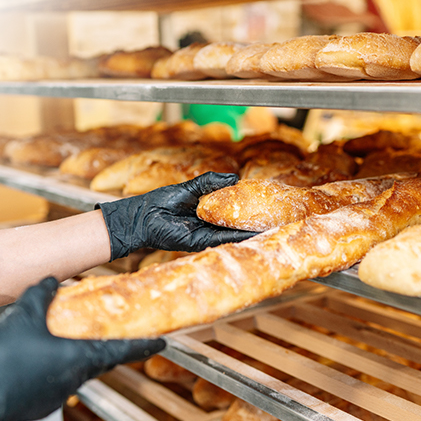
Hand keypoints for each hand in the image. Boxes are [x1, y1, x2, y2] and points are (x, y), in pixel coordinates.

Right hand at [0, 277, 164, 420]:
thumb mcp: (22, 317)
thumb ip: (41, 295)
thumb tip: (51, 280)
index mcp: (78, 359)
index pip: (122, 351)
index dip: (143, 346)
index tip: (161, 343)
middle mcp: (73, 380)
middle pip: (100, 361)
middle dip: (107, 347)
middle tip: (111, 333)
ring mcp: (56, 397)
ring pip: (75, 373)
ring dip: (75, 357)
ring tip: (64, 340)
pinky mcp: (38, 406)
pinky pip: (55, 385)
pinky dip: (54, 370)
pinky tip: (36, 359)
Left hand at [97, 172, 256, 260]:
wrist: (142, 216)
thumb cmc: (162, 201)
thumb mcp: (192, 187)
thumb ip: (211, 182)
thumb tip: (234, 178)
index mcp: (208, 213)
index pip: (233, 212)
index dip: (249, 209)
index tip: (268, 205)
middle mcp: (209, 226)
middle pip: (236, 225)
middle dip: (254, 223)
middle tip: (278, 219)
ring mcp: (204, 235)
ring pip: (231, 235)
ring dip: (249, 232)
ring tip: (271, 227)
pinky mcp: (197, 242)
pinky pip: (219, 239)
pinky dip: (234, 237)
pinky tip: (250, 234)